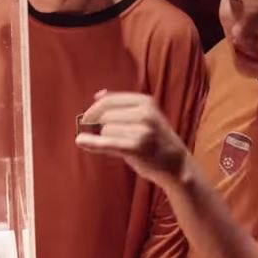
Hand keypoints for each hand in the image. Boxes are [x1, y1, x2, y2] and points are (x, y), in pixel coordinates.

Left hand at [75, 91, 191, 189]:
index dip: (94, 110)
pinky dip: (92, 143)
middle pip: (105, 116)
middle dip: (103, 127)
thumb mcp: (146, 115)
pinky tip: (80, 142)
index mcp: (145, 101)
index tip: (86, 118)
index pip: (108, 101)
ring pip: (105, 130)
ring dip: (108, 139)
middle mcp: (145, 113)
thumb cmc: (156, 139)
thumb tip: (98, 94)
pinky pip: (107, 142)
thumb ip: (122, 105)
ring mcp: (142, 130)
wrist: (177, 164)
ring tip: (125, 146)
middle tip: (116, 138)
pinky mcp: (137, 147)